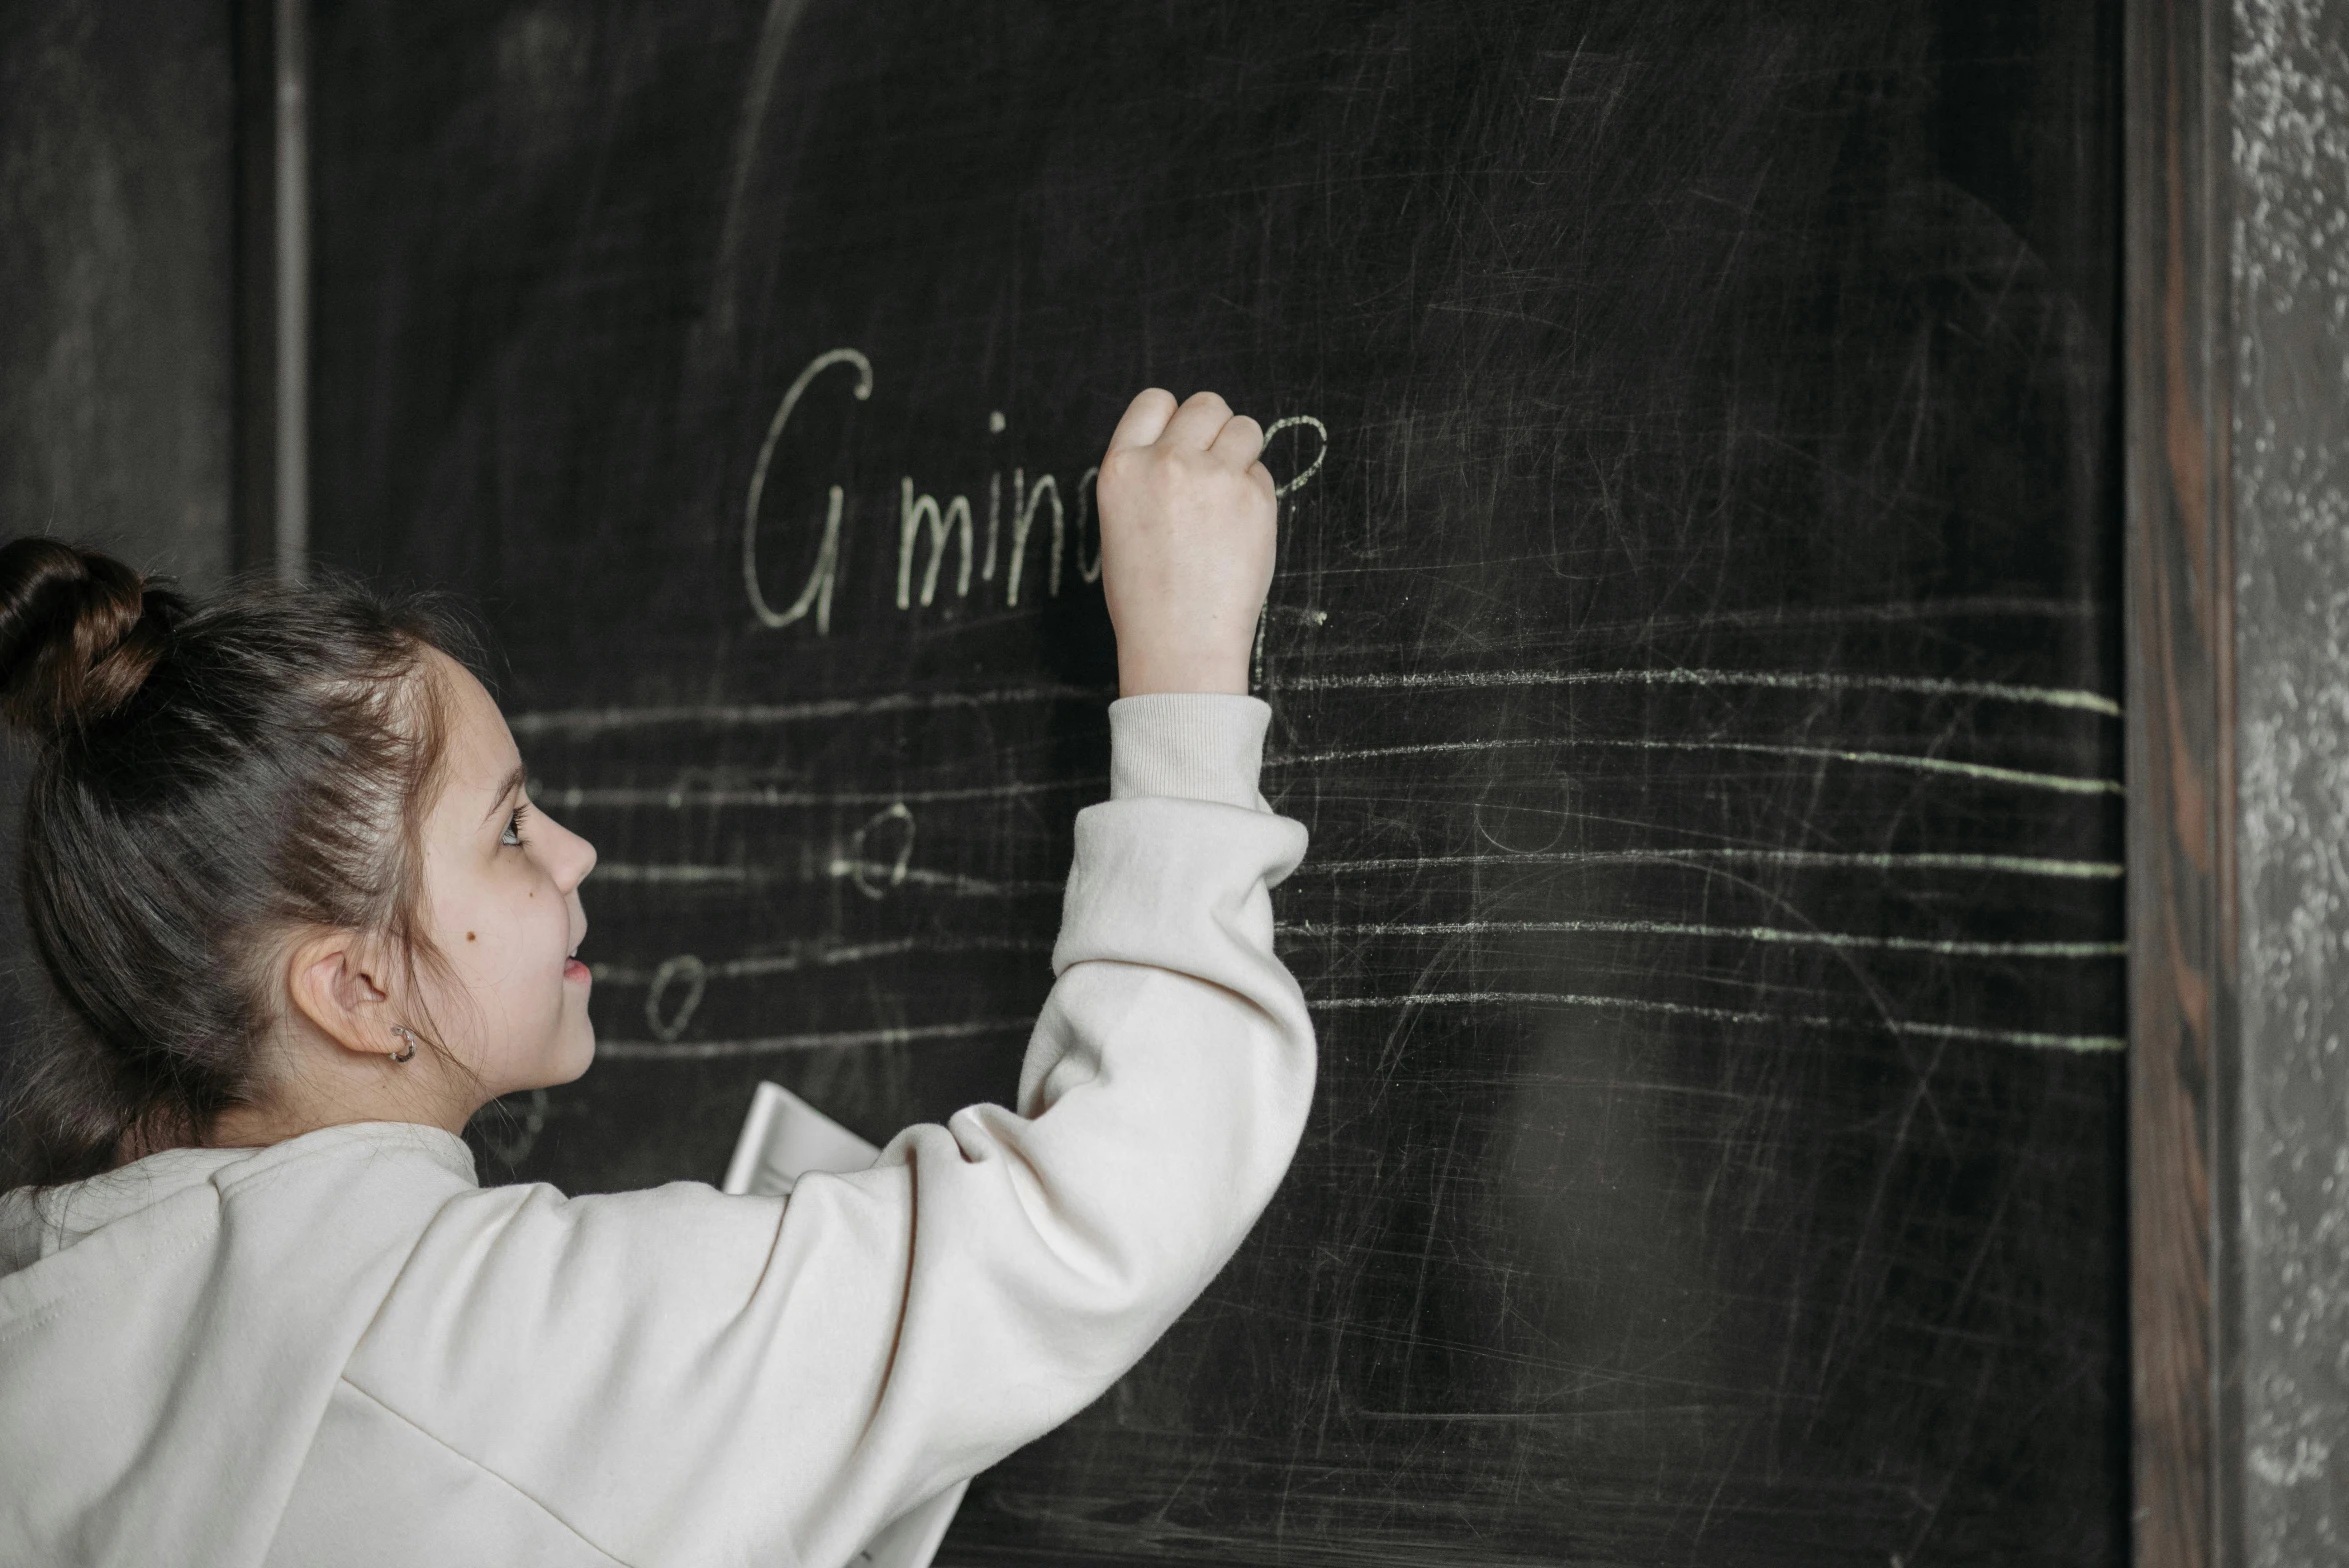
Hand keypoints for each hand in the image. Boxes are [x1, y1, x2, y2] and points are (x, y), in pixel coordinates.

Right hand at [1095, 389, 1277, 696]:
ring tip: (1229, 497)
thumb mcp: (1120, 524)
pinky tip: (1239, 531)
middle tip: (1214, 469)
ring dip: (1242, 453)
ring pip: (1245, 427)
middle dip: (1214, 429)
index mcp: (1121, 468)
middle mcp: (1166, 462)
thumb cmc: (1146, 597)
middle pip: (1206, 404)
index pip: (1153, 401)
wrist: (1180, 642)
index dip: (1173, 418)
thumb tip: (1183, 446)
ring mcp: (1213, 476)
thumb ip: (1147, 477)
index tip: (1183, 441)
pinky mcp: (1254, 497)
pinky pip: (1262, 473)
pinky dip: (1256, 493)